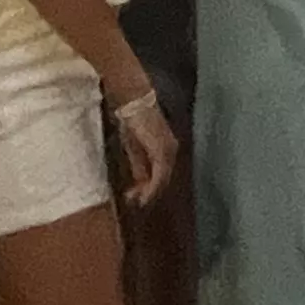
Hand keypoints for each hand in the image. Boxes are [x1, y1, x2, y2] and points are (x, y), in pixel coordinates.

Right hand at [108, 82, 177, 205]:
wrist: (133, 103)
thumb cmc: (132, 120)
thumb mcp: (134, 147)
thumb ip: (140, 165)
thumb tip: (140, 183)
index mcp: (166, 148)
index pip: (161, 173)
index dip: (149, 188)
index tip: (135, 196)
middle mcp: (171, 150)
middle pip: (163, 179)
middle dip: (149, 192)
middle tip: (135, 202)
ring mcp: (168, 150)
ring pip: (162, 179)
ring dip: (150, 192)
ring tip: (137, 201)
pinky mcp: (162, 151)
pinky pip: (159, 175)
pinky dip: (152, 187)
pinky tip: (144, 195)